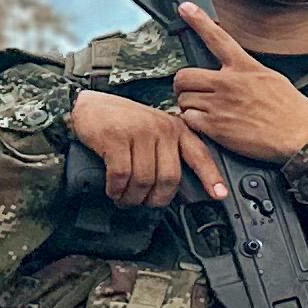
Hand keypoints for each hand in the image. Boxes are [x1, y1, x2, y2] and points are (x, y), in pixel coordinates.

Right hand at [69, 88, 220, 207]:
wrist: (87, 104)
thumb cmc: (121, 121)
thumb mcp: (154, 129)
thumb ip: (167, 150)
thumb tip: (173, 186)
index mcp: (176, 128)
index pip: (200, 155)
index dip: (211, 177)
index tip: (219, 195)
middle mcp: (162, 129)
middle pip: (170, 177)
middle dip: (157, 198)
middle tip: (146, 203)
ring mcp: (139, 133)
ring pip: (145, 180)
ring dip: (133, 197)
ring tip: (125, 199)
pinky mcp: (116, 138)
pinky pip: (121, 175)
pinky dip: (116, 189)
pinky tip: (113, 190)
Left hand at [168, 5, 307, 162]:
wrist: (302, 136)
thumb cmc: (293, 111)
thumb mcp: (273, 79)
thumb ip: (248, 72)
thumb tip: (232, 72)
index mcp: (245, 67)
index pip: (217, 38)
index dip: (198, 21)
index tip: (185, 8)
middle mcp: (229, 83)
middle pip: (184, 76)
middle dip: (183, 86)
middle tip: (190, 93)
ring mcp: (220, 104)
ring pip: (184, 100)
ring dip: (190, 107)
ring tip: (208, 114)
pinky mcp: (216, 126)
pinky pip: (188, 119)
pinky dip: (193, 124)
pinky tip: (209, 127)